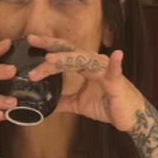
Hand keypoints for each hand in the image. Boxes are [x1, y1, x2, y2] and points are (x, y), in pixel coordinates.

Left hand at [28, 40, 144, 131]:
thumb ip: (63, 102)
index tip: (30, 43)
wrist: (128, 117)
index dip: (47, 48)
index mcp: (84, 67)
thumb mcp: (79, 104)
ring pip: (83, 60)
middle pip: (69, 52)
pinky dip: (115, 63)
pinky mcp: (116, 82)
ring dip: (67, 59)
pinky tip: (116, 54)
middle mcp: (93, 64)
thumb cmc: (107, 105)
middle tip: (32, 40)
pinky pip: (114, 71)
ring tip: (50, 59)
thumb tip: (45, 105)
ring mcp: (105, 71)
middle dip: (51, 46)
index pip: (63, 54)